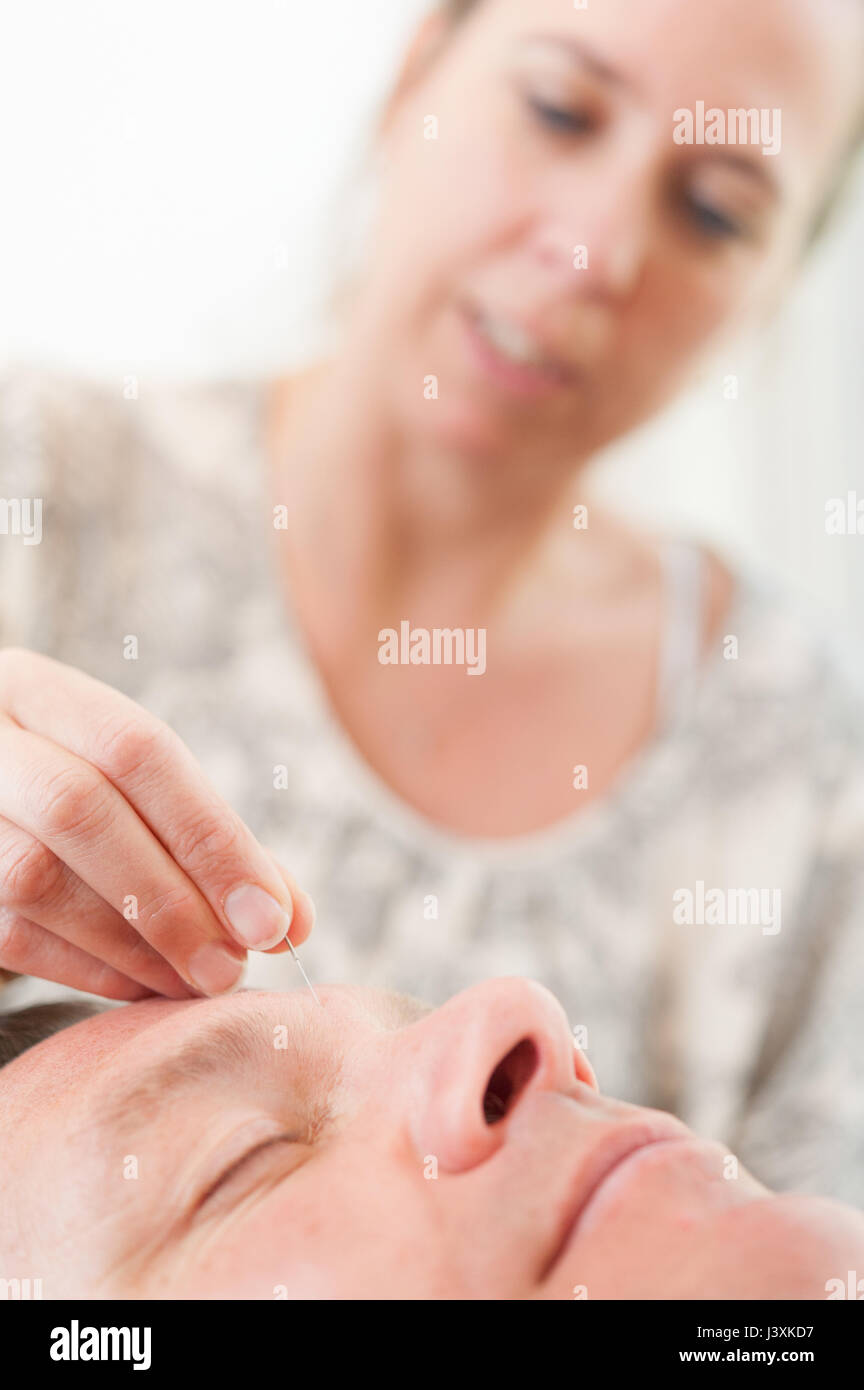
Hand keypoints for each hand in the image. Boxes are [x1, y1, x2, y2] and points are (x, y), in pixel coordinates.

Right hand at [0, 648, 313, 999]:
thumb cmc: (83, 798)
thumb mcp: (140, 790)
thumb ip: (215, 842)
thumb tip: (292, 921)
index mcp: (38, 690)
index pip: (137, 749)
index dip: (212, 837)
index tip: (274, 918)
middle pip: (79, 807)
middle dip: (171, 900)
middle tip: (235, 967)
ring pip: (34, 877)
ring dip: (131, 944)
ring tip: (197, 980)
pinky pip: (9, 934)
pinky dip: (88, 968)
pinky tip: (144, 985)